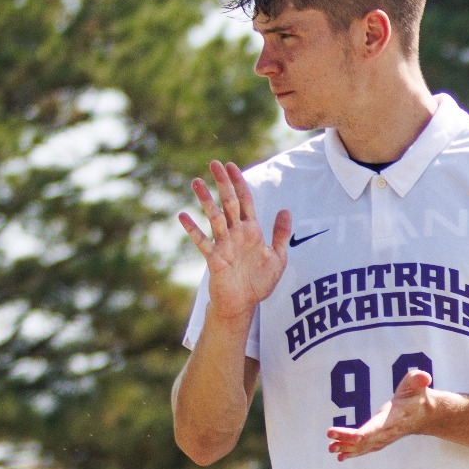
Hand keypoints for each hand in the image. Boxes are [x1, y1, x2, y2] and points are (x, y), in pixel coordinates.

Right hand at [179, 161, 290, 316]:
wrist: (244, 304)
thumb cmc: (259, 282)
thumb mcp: (278, 258)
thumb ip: (281, 234)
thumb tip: (285, 210)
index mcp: (252, 230)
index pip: (245, 200)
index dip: (239, 183)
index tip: (231, 166)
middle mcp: (236, 233)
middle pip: (229, 202)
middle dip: (223, 183)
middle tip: (214, 163)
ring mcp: (224, 244)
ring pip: (214, 217)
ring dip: (206, 200)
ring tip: (197, 182)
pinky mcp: (214, 258)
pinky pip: (202, 241)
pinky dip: (193, 230)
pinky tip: (183, 216)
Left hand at [327, 367, 443, 458]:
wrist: (428, 415)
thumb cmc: (419, 396)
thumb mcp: (418, 384)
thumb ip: (418, 380)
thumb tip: (424, 377)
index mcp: (394, 418)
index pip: (376, 429)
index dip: (360, 433)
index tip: (347, 435)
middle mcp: (388, 432)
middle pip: (365, 440)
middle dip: (347, 441)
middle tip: (330, 440)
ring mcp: (385, 438)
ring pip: (364, 446)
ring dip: (347, 449)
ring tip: (331, 449)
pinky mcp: (382, 439)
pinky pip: (366, 448)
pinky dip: (353, 452)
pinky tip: (340, 455)